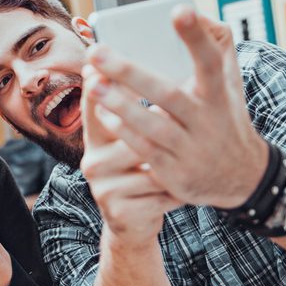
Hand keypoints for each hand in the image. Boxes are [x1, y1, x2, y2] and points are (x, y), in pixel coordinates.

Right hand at [81, 67, 181, 248]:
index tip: (101, 65)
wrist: (134, 221)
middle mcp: (93, 160)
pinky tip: (185, 190)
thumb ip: (131, 103)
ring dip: (174, 159)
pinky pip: (158, 192)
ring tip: (192, 155)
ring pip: (149, 162)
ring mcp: (103, 188)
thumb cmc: (140, 168)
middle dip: (153, 117)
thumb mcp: (129, 138)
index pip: (94, 103)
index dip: (97, 84)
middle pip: (125, 129)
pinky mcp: (119, 212)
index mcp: (96, 136)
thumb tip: (142, 65)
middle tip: (174, 107)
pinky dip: (177, 191)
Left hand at [85, 8, 267, 207]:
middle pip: (168, 94)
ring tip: (92, 83)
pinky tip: (101, 111)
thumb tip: (191, 10)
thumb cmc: (224, 116)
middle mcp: (207, 121)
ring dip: (118, 104)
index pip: (211, 60)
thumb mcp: (230, 83)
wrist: (242, 177)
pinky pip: (143, 148)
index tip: (180, 10)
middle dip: (129, 72)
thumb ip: (217, 44)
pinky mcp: (174, 173)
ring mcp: (191, 149)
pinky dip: (121, 129)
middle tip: (96, 51)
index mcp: (220, 94)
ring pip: (151, 125)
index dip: (196, 37)